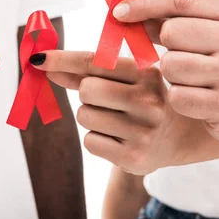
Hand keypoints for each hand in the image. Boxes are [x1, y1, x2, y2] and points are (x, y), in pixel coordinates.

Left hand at [31, 50, 195, 174]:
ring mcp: (143, 131)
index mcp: (147, 73)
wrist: (180, 136)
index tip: (38, 59)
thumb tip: (46, 65)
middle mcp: (149, 101)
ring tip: (115, 119)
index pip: (94, 62)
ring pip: (84, 116)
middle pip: (86, 90)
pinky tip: (117, 138)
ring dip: (90, 117)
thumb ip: (87, 72)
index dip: (62, 60)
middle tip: (105, 100)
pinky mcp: (134, 158)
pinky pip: (90, 142)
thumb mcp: (127, 78)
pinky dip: (96, 139)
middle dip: (86, 94)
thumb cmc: (144, 99)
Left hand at [113, 0, 218, 147]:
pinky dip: (180, 98)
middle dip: (167, 46)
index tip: (119, 11)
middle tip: (184, 55)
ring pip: (170, 65)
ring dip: (172, 74)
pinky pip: (176, 96)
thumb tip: (126, 12)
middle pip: (171, 33)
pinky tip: (197, 97)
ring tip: (193, 78)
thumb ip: (172, 19)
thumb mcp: (212, 30)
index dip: (145, 3)